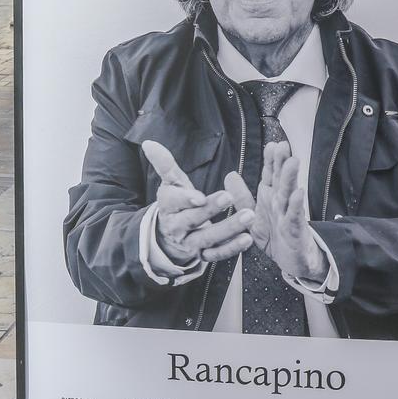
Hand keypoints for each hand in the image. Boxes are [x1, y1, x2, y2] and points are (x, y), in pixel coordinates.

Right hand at [142, 140, 254, 267]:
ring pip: (208, 238)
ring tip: (248, 216)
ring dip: (229, 228)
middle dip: (211, 209)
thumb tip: (148, 143)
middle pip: (193, 218)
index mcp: (168, 206)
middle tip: (229, 197)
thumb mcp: (171, 183)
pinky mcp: (203, 255)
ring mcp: (190, 243)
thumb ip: (164, 164)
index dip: (185, 199)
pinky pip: (218, 254)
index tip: (199, 196)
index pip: (173, 201)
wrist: (170, 237)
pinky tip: (247, 238)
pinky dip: (232, 248)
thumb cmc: (176, 203)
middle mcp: (177, 226)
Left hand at [225, 143, 325, 284]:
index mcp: (270, 197)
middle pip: (281, 179)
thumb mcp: (253, 216)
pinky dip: (296, 205)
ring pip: (289, 194)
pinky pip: (294, 217)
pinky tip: (298, 193)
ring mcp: (288, 215)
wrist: (292, 261)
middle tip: (283, 146)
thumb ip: (242, 196)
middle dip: (281, 162)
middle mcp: (280, 202)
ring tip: (292, 162)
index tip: (271, 144)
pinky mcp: (294, 230)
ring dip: (290, 178)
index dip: (271, 160)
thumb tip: (230, 174)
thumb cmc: (275, 236)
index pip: (270, 174)